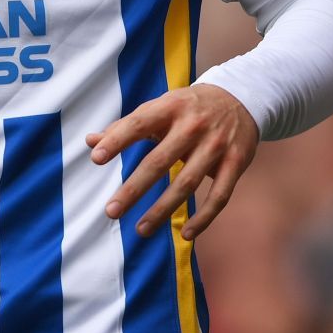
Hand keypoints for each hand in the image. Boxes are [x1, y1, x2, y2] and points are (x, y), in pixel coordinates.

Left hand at [85, 83, 258, 240]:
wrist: (241, 97)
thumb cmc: (188, 107)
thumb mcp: (160, 107)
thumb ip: (125, 126)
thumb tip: (90, 142)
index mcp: (170, 107)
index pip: (139, 123)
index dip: (117, 140)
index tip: (96, 159)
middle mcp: (193, 125)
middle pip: (160, 160)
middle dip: (134, 188)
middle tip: (112, 211)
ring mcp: (216, 145)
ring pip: (188, 183)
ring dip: (163, 210)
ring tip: (140, 229)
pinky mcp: (236, 162)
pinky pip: (220, 196)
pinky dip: (204, 218)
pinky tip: (186, 234)